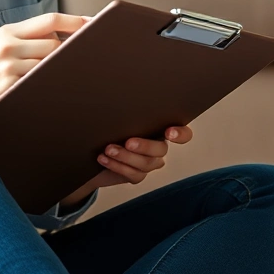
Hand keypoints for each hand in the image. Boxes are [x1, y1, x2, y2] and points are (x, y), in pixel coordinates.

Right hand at [0, 12, 87, 126]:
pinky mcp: (8, 83)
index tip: (95, 23)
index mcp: (9, 32)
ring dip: (59, 71)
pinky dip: (48, 84)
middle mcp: (7, 44)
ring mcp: (7, 64)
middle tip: (79, 61)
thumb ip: (32, 43)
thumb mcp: (6, 52)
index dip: (76, 21)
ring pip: (50, 62)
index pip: (50, 19)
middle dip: (69, 53)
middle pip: (55, 43)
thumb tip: (70, 39)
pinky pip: (40, 80)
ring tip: (57, 80)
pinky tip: (47, 90)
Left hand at [60, 125, 193, 207]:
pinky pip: (133, 174)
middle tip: (128, 142)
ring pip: (146, 164)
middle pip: (161, 150)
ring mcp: (149, 163)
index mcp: (160, 129)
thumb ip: (130, 113)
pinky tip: (104, 159)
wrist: (91, 150)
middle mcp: (158, 148)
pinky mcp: (137, 175)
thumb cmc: (109, 127)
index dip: (181, 134)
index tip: (169, 133)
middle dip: (145, 146)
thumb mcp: (120, 118)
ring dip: (125, 156)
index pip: (183, 134)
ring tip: (108, 149)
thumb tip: (126, 97)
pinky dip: (117, 166)